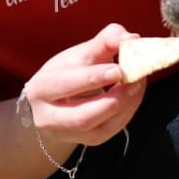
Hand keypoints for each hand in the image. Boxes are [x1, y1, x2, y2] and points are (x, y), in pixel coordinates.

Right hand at [21, 23, 145, 146]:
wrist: (59, 100)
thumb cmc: (71, 72)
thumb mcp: (81, 54)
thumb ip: (105, 42)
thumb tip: (130, 38)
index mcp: (41, 89)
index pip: (65, 85)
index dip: (92, 78)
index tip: (119, 69)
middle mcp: (48, 117)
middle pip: (81, 116)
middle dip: (113, 98)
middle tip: (135, 79)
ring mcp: (68, 134)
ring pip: (98, 127)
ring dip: (124, 105)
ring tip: (138, 83)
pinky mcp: (87, 140)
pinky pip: (111, 130)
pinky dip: (127, 112)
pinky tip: (135, 94)